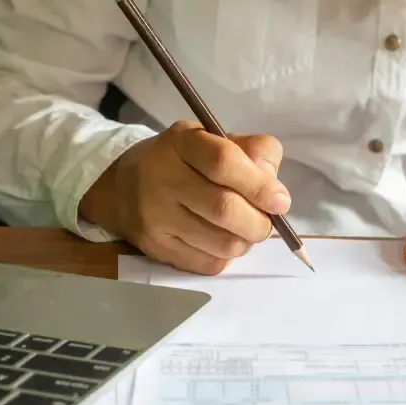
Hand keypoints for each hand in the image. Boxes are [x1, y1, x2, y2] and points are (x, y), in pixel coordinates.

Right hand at [80, 121, 289, 274]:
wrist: (125, 188)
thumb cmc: (185, 162)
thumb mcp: (216, 141)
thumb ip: (254, 153)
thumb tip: (274, 190)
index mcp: (181, 142)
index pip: (223, 162)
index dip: (259, 185)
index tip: (280, 201)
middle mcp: (161, 177)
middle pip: (223, 208)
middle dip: (258, 222)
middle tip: (266, 222)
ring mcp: (155, 216)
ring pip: (221, 243)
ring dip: (245, 241)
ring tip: (244, 230)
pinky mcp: (156, 247)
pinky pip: (208, 263)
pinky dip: (227, 256)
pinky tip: (222, 241)